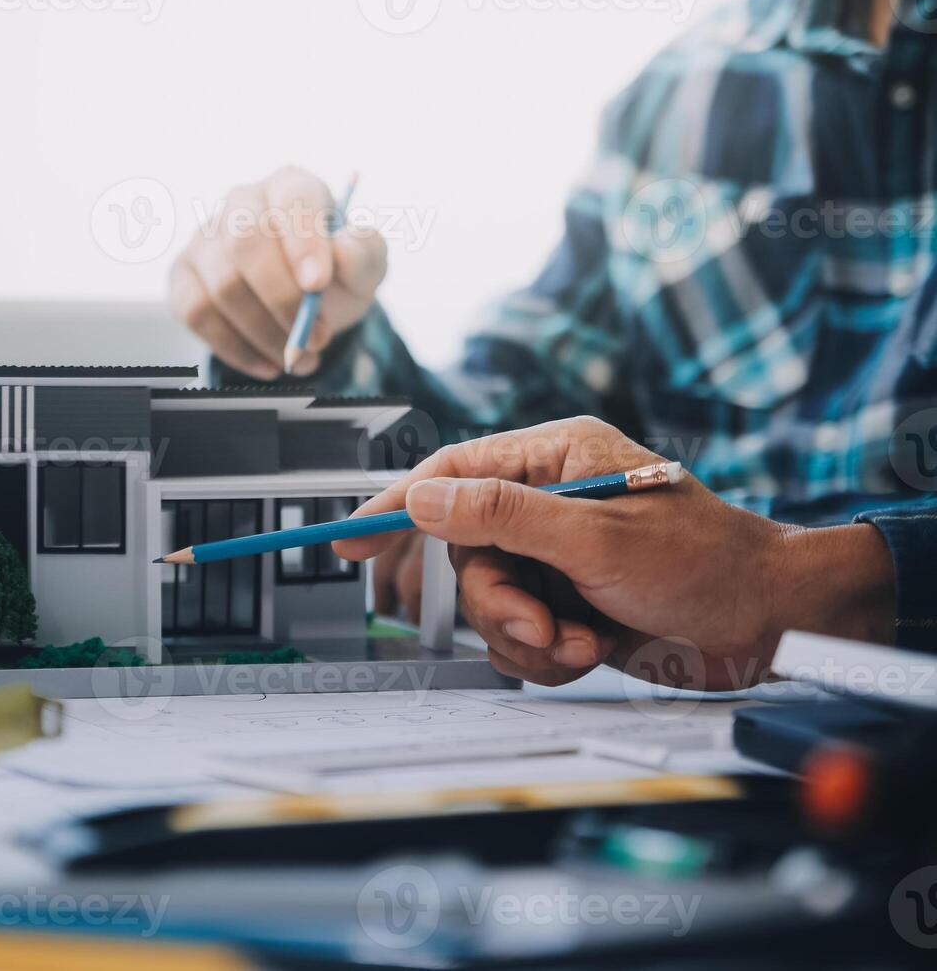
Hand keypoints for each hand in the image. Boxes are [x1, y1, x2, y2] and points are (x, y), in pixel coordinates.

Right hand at [169, 166, 386, 379]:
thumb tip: (343, 249)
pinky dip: (235, 348)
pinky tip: (266, 362)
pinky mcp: (183, 276)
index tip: (318, 285)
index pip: (291, 200)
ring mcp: (205, 238)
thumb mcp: (365, 266)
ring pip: (223, 286)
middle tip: (315, 338)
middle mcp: (242, 203)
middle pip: (245, 241)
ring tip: (298, 357)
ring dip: (265, 333)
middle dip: (282, 298)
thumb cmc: (334, 275)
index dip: (303, 241)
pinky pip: (197, 313)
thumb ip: (365, 253)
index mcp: (290, 187)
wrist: (304, 303)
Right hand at [336, 417, 896, 688]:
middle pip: (465, 554)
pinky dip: (545, 657)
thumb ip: (501, 514)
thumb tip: (423, 497)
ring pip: (488, 603)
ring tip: (580, 642)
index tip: (347, 539)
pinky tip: (590, 653)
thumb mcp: (596, 536)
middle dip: (498, 602)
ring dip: (528, 635)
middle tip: (538, 623)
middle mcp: (548, 503)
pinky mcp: (565, 604)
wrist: (768, 626)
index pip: (451, 472)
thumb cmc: (704, 563)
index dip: (394, 504)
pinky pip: (516, 636)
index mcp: (554, 458)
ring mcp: (555, 557)